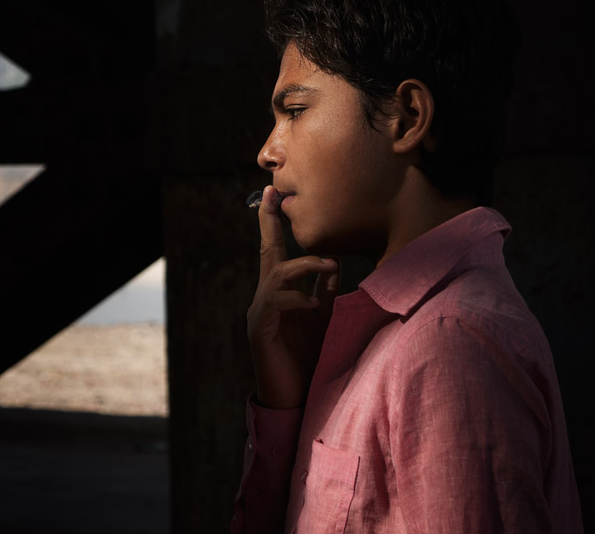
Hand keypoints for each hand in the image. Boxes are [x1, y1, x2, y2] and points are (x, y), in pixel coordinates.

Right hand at [247, 186, 339, 408]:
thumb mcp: (323, 320)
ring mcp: (260, 313)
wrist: (295, 399)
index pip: (278, 253)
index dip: (275, 224)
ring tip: (330, 264)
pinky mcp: (259, 330)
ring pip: (276, 274)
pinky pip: (275, 302)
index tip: (275, 195)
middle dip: (270, 222)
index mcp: (280, 294)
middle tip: (273, 194)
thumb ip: (325, 292)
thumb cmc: (309, 361)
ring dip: (305, 265)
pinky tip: (313, 305)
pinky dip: (296, 298)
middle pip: (267, 252)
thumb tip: (334, 264)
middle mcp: (266, 298)